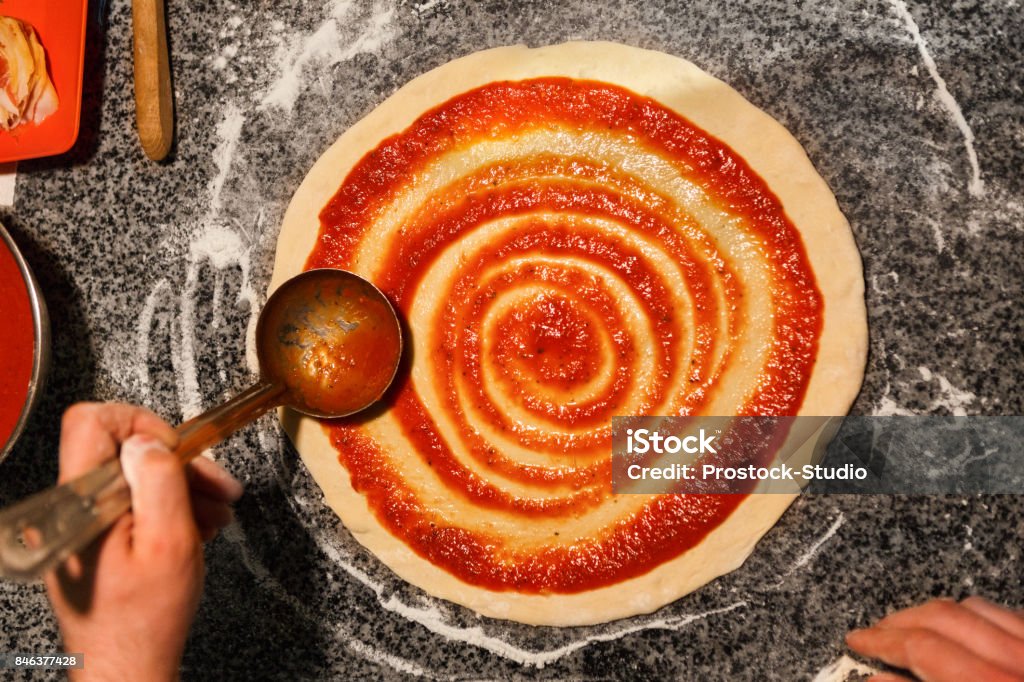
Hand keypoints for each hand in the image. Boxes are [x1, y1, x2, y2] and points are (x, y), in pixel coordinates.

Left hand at [44, 403, 242, 680]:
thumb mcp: (168, 542)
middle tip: (210, 483)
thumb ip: (159, 482)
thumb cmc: (146, 619)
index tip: (171, 449)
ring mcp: (80, 525)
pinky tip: (194, 525)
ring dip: (178, 486)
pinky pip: (128, 503)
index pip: (91, 421)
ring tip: (213, 510)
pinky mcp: (92, 539)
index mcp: (81, 503)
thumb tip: (148, 440)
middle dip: (174, 462)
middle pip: (119, 449)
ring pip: (129, 476)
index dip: (139, 424)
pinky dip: (166, 507)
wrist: (128, 666)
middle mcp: (71, 510)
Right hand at [847, 597, 1023, 681]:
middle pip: (943, 615)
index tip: (857, 640)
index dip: (881, 640)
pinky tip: (968, 631)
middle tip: (877, 634)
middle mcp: (1015, 658)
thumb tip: (876, 679)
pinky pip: (1008, 613)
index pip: (920, 645)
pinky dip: (979, 616)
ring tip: (916, 629)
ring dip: (937, 613)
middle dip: (900, 620)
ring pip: (976, 605)